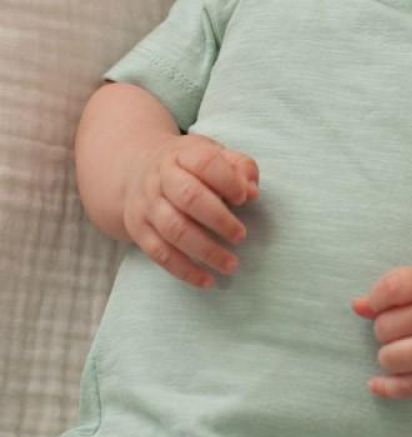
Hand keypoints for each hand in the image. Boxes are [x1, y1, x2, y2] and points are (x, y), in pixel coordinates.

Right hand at [121, 133, 258, 288]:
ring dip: (205, 250)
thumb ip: (240, 168)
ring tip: (231, 264)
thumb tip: (251, 191)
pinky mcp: (138, 230)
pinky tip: (208, 281)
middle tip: (241, 235)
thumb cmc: (188, 166)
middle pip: (188, 197)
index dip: (227, 180)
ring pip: (174, 229)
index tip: (245, 197)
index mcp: (182, 155)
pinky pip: (160, 254)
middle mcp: (160, 178)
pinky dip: (185, 270)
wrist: (135, 170)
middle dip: (219, 219)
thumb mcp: (213, 155)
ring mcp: (147, 205)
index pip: (204, 163)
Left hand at [353, 263, 411, 398]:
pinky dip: (387, 388)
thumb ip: (398, 287)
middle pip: (387, 326)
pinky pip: (410, 387)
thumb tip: (357, 306)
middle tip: (399, 326)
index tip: (380, 303)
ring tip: (398, 348)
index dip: (376, 297)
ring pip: (393, 358)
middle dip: (383, 328)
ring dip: (386, 355)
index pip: (393, 288)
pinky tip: (376, 384)